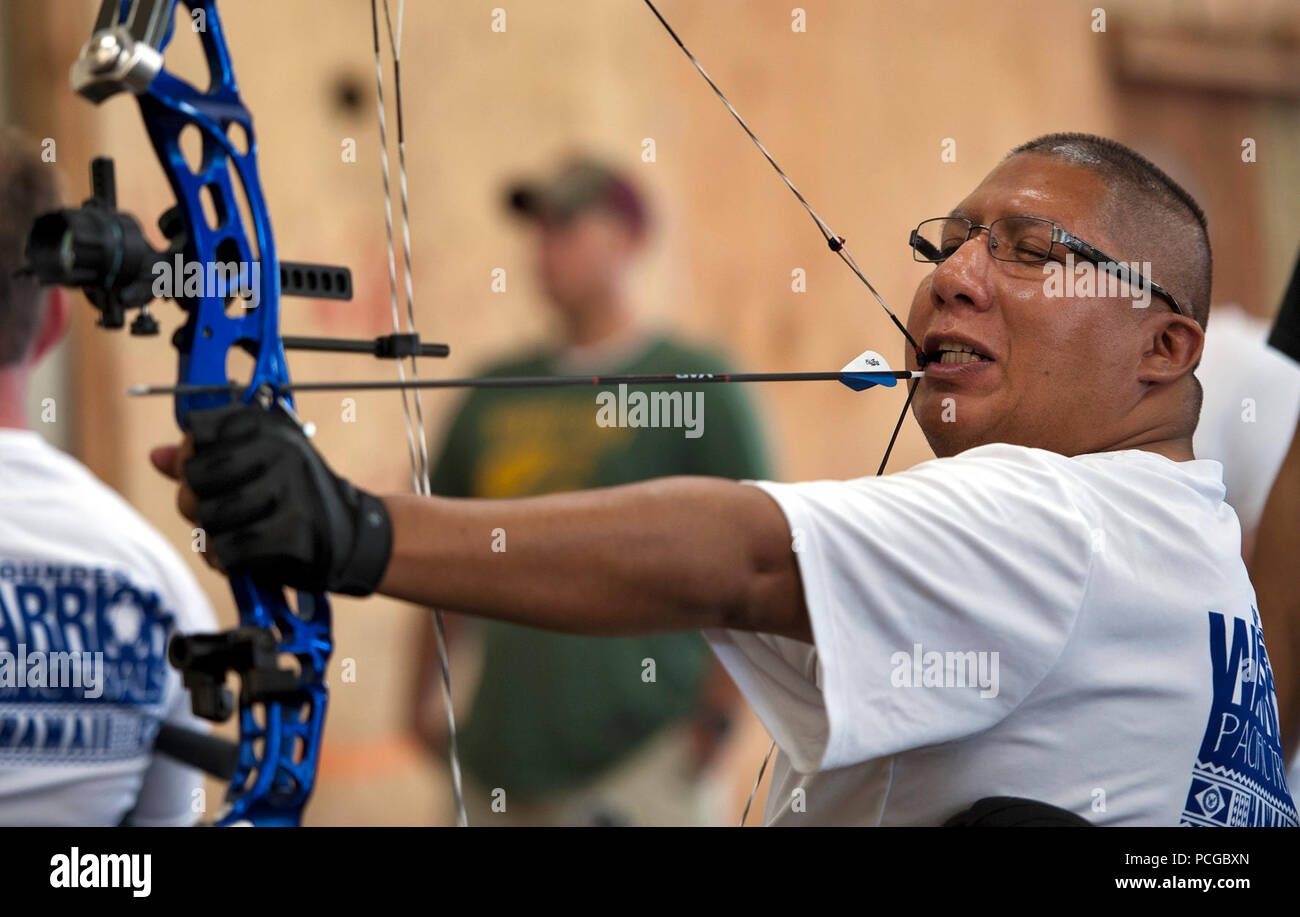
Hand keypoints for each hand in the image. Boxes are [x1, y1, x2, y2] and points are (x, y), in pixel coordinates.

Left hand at [149, 404, 392, 595]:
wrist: (356, 538)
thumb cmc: (299, 499)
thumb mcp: (260, 465)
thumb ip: (209, 458)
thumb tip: (157, 456)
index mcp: (269, 426)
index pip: (197, 433)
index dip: (192, 460)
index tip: (211, 477)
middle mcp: (280, 451)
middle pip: (194, 477)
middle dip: (198, 504)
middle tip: (224, 514)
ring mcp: (288, 490)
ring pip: (207, 517)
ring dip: (214, 538)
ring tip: (239, 537)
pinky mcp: (292, 533)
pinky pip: (228, 550)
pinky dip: (229, 561)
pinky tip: (247, 558)